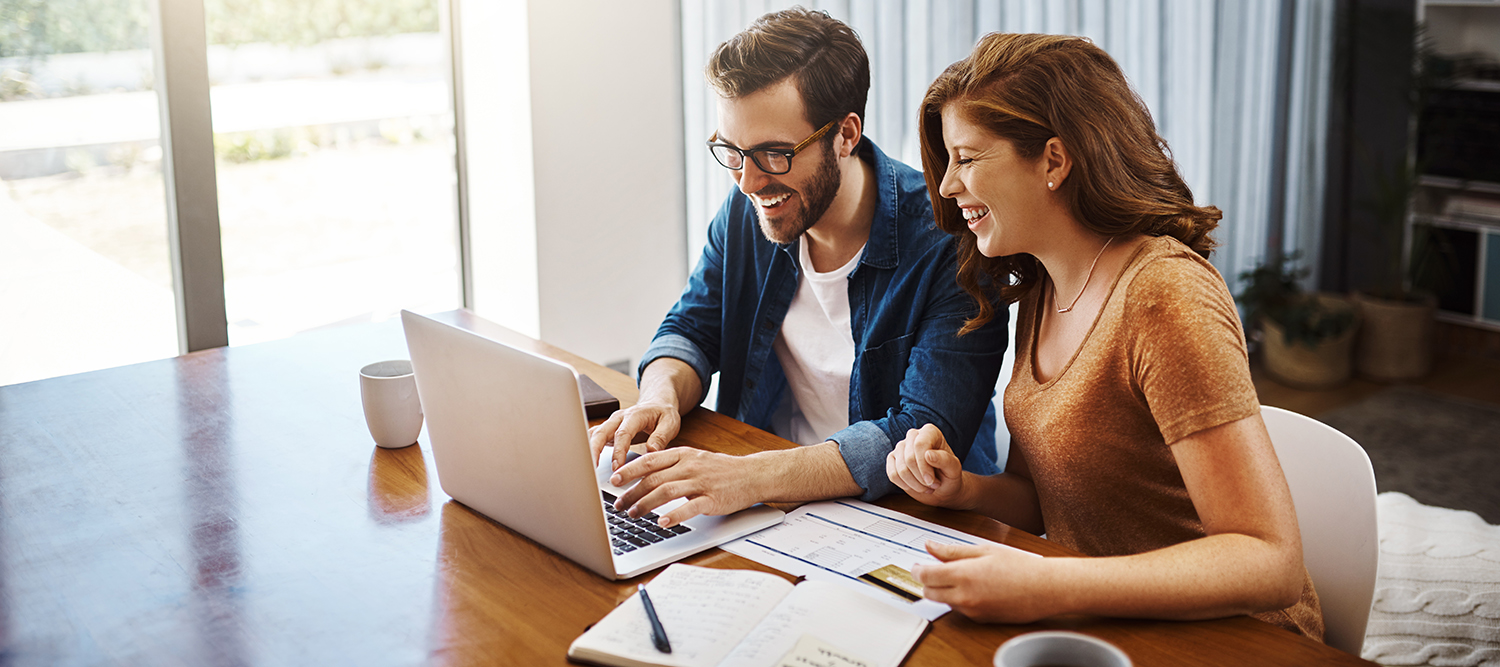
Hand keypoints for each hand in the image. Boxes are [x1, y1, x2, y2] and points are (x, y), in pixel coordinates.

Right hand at [587, 401, 680, 471]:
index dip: (618, 450)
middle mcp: (619, 418)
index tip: (617, 466)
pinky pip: (594, 437)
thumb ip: (661, 437)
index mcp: (634, 415)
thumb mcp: (670, 423)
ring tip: (587, 468)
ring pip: (594, 435)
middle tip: (593, 468)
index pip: (622, 433)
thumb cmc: (663, 414)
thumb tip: (651, 451)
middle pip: (601, 432)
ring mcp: (611, 423)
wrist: (657, 404)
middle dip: (594, 450)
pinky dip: (589, 448)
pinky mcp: (608, 430)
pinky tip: (587, 462)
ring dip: (589, 450)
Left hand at [608, 448, 764, 527]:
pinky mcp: (712, 499)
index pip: (649, 461)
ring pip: (666, 491)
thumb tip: (644, 473)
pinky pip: (690, 507)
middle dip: (632, 492)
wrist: (752, 475)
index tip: (614, 480)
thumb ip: (671, 465)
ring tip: (633, 514)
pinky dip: (674, 515)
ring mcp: (701, 482)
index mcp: (683, 454)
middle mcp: (689, 466)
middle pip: (654, 478)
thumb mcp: (694, 459)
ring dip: (646, 504)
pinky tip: (662, 522)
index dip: (629, 470)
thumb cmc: (721, 470)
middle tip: (619, 505)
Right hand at [886, 424, 969, 508]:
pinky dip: (905, 485)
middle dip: (921, 478)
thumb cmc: (949, 475)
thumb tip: (928, 454)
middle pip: (909, 459)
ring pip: (901, 469)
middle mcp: (913, 436)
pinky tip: (915, 486)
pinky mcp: (892, 459)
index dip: (924, 466)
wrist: (943, 487)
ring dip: (915, 484)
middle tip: (934, 485)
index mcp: (930, 432)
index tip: (932, 481)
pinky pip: (892, 475)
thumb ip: (945, 460)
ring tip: (927, 487)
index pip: (920, 445)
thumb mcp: (954, 469)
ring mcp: (901, 447)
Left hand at [913, 541, 1055, 622]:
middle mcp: (964, 597)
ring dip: (944, 590)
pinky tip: (975, 587)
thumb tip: (930, 547)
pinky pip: (960, 609)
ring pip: (944, 602)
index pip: (925, 576)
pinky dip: (959, 599)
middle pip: (929, 592)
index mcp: (963, 575)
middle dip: (928, 581)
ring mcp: (972, 611)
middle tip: (935, 568)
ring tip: (962, 575)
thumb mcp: (984, 550)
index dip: (917, 569)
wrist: (1045, 589)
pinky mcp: (980, 619)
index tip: (917, 564)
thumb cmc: (1019, 566)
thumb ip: (952, 551)